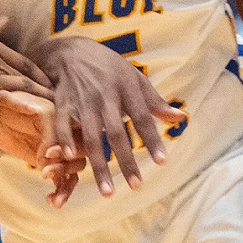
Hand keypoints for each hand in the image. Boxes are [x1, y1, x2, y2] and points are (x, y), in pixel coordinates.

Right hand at [0, 18, 53, 115]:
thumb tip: (6, 18)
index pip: (25, 62)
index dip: (40, 74)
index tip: (50, 84)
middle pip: (28, 76)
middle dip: (46, 89)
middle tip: (61, 100)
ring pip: (24, 87)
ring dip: (42, 99)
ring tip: (56, 110)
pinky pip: (10, 98)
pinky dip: (26, 104)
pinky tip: (39, 111)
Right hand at [35, 37, 185, 197]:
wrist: (70, 51)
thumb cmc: (108, 67)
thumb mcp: (133, 77)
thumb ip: (154, 100)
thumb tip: (180, 117)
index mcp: (126, 87)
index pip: (142, 116)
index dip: (152, 139)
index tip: (162, 162)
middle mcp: (105, 95)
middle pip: (116, 132)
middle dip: (126, 160)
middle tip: (137, 186)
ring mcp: (83, 100)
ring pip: (91, 137)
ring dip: (99, 165)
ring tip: (108, 192)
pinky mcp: (63, 103)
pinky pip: (63, 126)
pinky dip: (66, 143)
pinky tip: (70, 161)